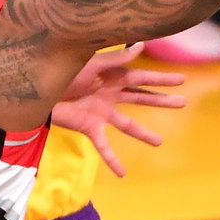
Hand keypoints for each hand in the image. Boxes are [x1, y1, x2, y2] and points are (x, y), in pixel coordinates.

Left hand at [52, 43, 186, 176]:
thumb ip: (117, 58)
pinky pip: (104, 146)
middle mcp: (110, 94)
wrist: (37, 89)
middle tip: (183, 103)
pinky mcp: (90, 127)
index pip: (143, 77)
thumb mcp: (91, 62)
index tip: (182, 79)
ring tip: (160, 142)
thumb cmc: (62, 70)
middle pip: (141, 98)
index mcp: (112, 76)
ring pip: (128, 124)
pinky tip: (123, 174)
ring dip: (144, 133)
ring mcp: (101, 112)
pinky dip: (113, 160)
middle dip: (161, 100)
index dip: (162, 79)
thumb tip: (142, 46)